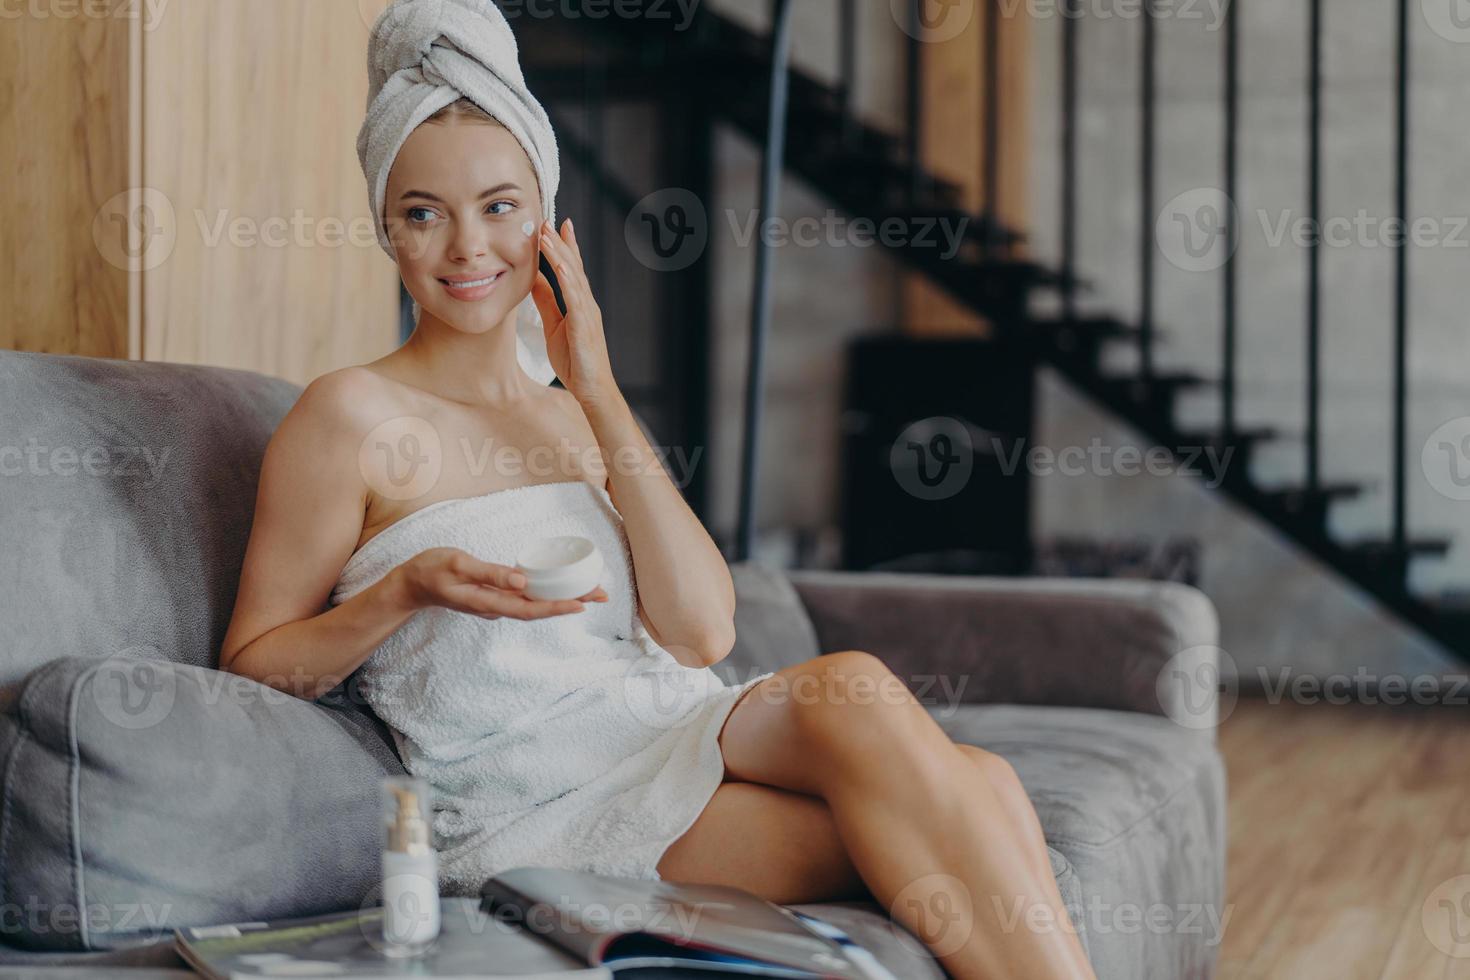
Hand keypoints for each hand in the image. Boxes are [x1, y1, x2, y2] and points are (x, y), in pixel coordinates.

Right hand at [393, 547, 608, 619]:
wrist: (412, 583)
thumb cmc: (431, 570)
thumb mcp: (458, 564)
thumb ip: (489, 573)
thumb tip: (522, 581)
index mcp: (487, 602)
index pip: (528, 609)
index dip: (556, 608)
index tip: (581, 604)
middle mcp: (496, 607)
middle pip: (539, 609)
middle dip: (571, 603)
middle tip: (602, 595)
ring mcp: (496, 603)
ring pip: (534, 604)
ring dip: (562, 598)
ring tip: (590, 591)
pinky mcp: (495, 596)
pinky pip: (526, 598)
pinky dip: (546, 593)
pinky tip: (560, 587)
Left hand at [530, 217, 615, 406]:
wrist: (592, 389)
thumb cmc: (576, 361)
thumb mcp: (554, 325)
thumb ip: (546, 302)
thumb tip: (532, 280)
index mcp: (580, 304)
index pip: (571, 269)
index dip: (564, 246)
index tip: (555, 225)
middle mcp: (587, 303)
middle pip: (572, 266)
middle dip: (559, 242)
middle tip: (546, 220)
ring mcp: (588, 313)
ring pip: (573, 276)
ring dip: (559, 253)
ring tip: (546, 234)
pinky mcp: (584, 324)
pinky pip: (575, 296)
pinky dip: (566, 277)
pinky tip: (558, 263)